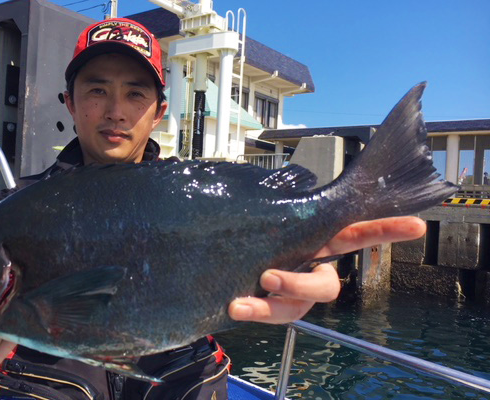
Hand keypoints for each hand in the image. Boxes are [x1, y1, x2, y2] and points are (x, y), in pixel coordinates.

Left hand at [228, 216, 425, 323]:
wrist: (223, 259)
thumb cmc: (249, 230)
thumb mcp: (261, 214)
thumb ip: (273, 205)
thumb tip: (267, 181)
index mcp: (317, 242)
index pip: (354, 234)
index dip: (385, 231)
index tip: (417, 226)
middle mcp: (310, 270)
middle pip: (325, 288)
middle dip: (300, 286)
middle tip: (268, 277)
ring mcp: (292, 294)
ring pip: (296, 309)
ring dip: (270, 307)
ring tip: (241, 303)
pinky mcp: (273, 308)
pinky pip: (270, 316)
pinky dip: (253, 312)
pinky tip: (234, 307)